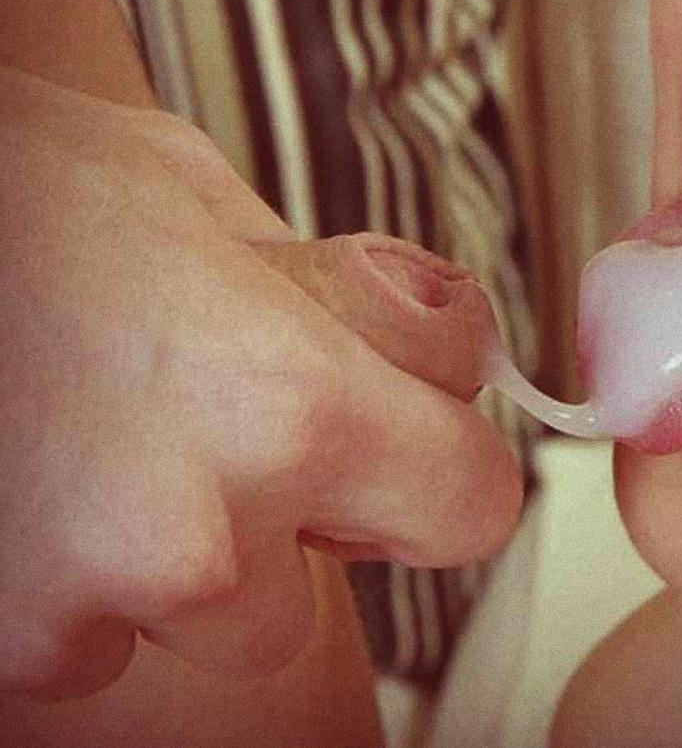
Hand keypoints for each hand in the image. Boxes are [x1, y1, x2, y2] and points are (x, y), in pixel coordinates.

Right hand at [0, 68, 521, 697]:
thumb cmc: (32, 193)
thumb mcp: (222, 207)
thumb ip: (356, 301)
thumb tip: (448, 351)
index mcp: (295, 405)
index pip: (472, 505)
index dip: (445, 467)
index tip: (412, 444)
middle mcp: (205, 535)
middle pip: (333, 575)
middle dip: (302, 511)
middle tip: (218, 419)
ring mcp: (95, 604)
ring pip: (218, 617)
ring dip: (193, 553)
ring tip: (111, 443)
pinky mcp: (10, 651)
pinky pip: (100, 642)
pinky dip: (88, 583)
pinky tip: (45, 486)